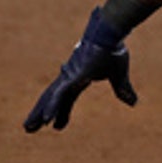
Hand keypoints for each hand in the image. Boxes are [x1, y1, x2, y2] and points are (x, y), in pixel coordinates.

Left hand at [23, 8, 137, 131]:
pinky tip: (46, 119)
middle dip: (40, 113)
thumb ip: (122, 89)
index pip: (67, 98)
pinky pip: (59, 95)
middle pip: (52, 98)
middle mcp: (69, 77)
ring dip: (39, 113)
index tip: (56, 126)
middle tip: (29, 128)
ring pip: (50, 98)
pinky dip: (52, 107)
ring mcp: (69, 76)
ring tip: (28, 128)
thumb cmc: (113, 50)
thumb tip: (133, 103)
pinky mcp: (72, 76)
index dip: (61, 111)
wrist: (110, 34)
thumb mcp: (119, 76)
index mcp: (78, 77)